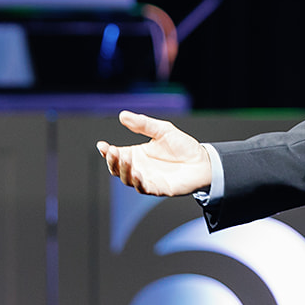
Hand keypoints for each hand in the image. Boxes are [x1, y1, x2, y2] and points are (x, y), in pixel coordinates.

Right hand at [96, 111, 211, 195]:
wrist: (203, 161)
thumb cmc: (183, 146)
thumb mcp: (162, 130)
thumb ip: (143, 124)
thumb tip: (122, 115)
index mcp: (137, 154)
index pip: (116, 155)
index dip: (106, 152)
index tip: (101, 145)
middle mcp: (139, 168)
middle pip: (117, 169)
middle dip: (112, 161)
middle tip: (112, 151)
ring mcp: (147, 179)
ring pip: (127, 179)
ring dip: (124, 170)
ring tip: (125, 157)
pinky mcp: (158, 189)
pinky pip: (143, 188)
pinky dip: (137, 182)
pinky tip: (136, 173)